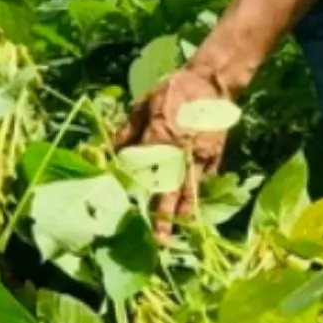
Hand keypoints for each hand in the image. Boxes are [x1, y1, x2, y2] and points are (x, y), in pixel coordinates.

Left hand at [112, 65, 232, 244]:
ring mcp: (200, 157)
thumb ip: (127, 130)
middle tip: (160, 241)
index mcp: (159, 139)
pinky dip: (199, 196)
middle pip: (171, 191)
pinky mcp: (214, 156)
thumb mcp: (143, 105)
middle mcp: (180, 153)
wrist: (211, 81)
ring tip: (179, 232)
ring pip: (191, 191)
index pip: (145, 173)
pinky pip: (205, 181)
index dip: (139, 193)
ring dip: (185, 213)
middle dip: (165, 217)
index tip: (131, 211)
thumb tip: (108, 149)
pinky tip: (193, 211)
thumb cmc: (173, 90)